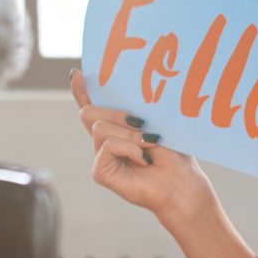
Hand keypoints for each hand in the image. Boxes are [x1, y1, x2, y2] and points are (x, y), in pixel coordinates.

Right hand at [69, 70, 211, 221]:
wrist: (180, 182)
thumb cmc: (174, 155)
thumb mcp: (155, 124)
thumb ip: (135, 112)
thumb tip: (125, 98)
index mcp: (118, 128)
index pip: (95, 107)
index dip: (82, 91)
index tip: (77, 74)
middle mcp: (106, 141)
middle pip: (89, 112)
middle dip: (115, 113)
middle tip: (140, 123)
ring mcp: (102, 156)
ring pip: (100, 128)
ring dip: (129, 134)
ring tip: (149, 144)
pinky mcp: (101, 171)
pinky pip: (108, 145)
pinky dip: (129, 149)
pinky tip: (143, 160)